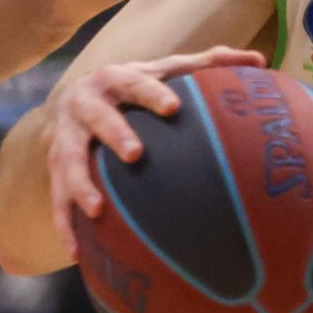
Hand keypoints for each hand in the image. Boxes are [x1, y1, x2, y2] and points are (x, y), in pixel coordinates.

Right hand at [44, 46, 265, 260]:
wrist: (70, 99)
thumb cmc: (133, 86)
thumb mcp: (164, 70)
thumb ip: (207, 64)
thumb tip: (259, 60)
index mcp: (115, 79)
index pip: (135, 83)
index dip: (152, 94)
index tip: (174, 108)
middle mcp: (85, 105)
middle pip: (98, 118)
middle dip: (115, 134)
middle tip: (136, 155)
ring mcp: (65, 138)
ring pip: (69, 161)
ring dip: (80, 185)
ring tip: (97, 209)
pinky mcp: (54, 168)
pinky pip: (56, 199)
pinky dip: (64, 225)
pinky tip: (78, 253)